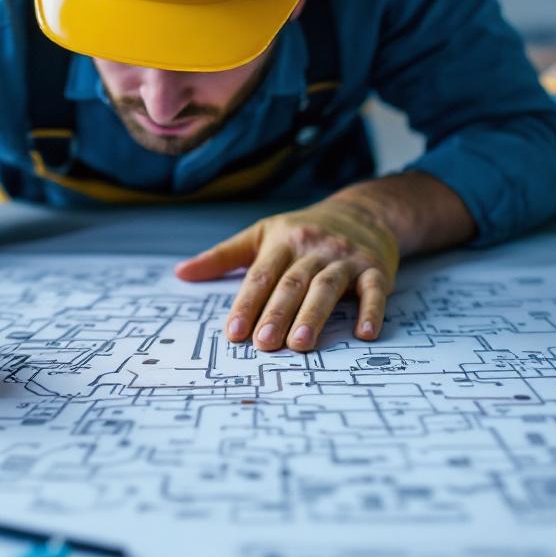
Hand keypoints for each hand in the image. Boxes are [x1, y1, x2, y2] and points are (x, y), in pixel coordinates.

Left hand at [175, 196, 398, 351]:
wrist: (363, 212)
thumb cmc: (302, 231)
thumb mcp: (261, 235)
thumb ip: (223, 257)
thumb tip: (180, 272)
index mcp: (282, 242)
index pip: (261, 276)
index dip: (247, 304)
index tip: (234, 333)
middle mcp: (313, 248)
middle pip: (292, 283)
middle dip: (277, 314)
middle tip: (264, 344)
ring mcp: (345, 258)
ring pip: (327, 287)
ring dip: (314, 315)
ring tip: (300, 343)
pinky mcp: (375, 269)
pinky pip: (373, 291)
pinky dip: (371, 311)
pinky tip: (364, 333)